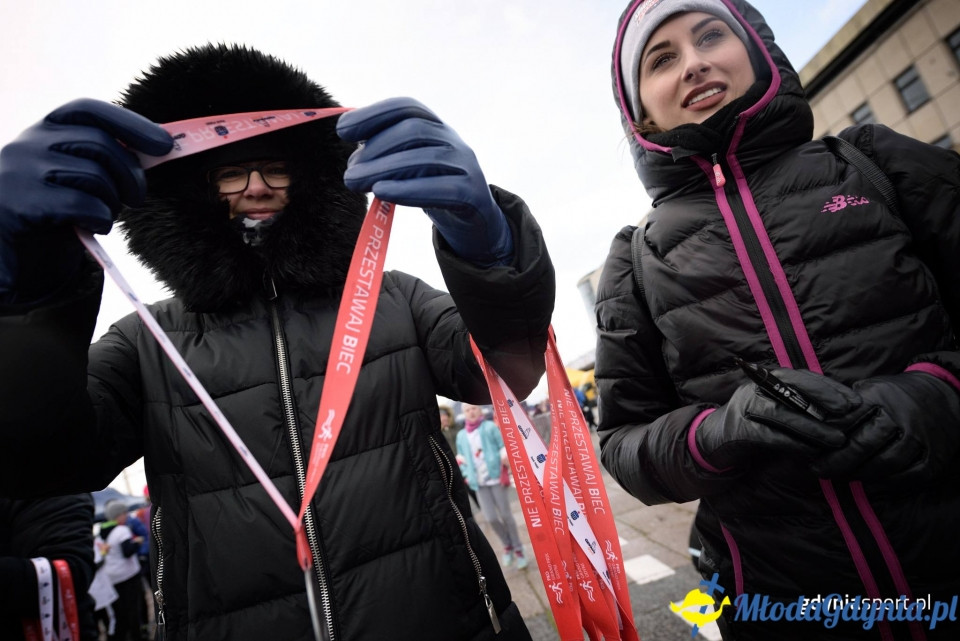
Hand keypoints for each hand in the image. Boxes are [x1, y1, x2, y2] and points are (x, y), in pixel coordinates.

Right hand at [0, 98, 171, 301]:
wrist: (13, 257)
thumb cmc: (56, 215)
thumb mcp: (79, 179)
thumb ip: (107, 160)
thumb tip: (163, 145)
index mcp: (43, 131)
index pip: (88, 109)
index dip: (130, 123)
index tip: (165, 145)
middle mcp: (27, 143)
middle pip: (100, 143)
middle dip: (131, 173)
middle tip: (137, 198)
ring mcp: (19, 172)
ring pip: (95, 175)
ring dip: (112, 202)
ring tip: (103, 216)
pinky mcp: (19, 204)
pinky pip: (83, 204)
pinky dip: (100, 219)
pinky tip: (92, 228)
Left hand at [337, 97, 512, 265]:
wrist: (473, 221)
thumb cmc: (431, 189)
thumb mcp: (407, 167)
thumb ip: (384, 156)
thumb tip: (353, 158)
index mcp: (435, 126)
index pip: (407, 107)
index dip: (373, 114)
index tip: (342, 130)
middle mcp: (452, 139)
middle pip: (414, 131)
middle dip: (376, 148)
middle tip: (349, 172)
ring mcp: (466, 165)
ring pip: (426, 158)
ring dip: (383, 168)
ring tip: (355, 182)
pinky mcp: (473, 193)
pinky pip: (441, 188)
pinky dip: (408, 189)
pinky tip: (382, 192)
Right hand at [695, 368, 863, 471]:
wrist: (713, 442)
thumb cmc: (754, 426)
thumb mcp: (777, 410)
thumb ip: (801, 407)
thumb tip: (841, 412)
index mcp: (767, 380)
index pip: (802, 377)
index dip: (829, 388)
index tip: (854, 402)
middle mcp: (755, 389)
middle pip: (793, 391)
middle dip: (824, 402)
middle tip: (850, 416)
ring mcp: (744, 408)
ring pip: (783, 414)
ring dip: (813, 428)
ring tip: (837, 440)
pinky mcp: (738, 431)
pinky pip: (770, 435)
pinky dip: (792, 443)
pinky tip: (811, 452)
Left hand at [813, 371, 959, 483]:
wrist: (943, 394)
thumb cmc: (896, 395)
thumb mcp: (870, 388)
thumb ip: (846, 405)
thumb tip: (813, 422)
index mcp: (880, 397)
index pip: (848, 419)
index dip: (827, 437)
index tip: (810, 450)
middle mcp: (902, 417)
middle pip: (864, 444)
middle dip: (838, 461)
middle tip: (819, 470)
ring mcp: (920, 438)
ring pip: (885, 463)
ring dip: (859, 474)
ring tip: (840, 477)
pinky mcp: (934, 457)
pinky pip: (907, 477)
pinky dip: (885, 485)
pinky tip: (868, 486)